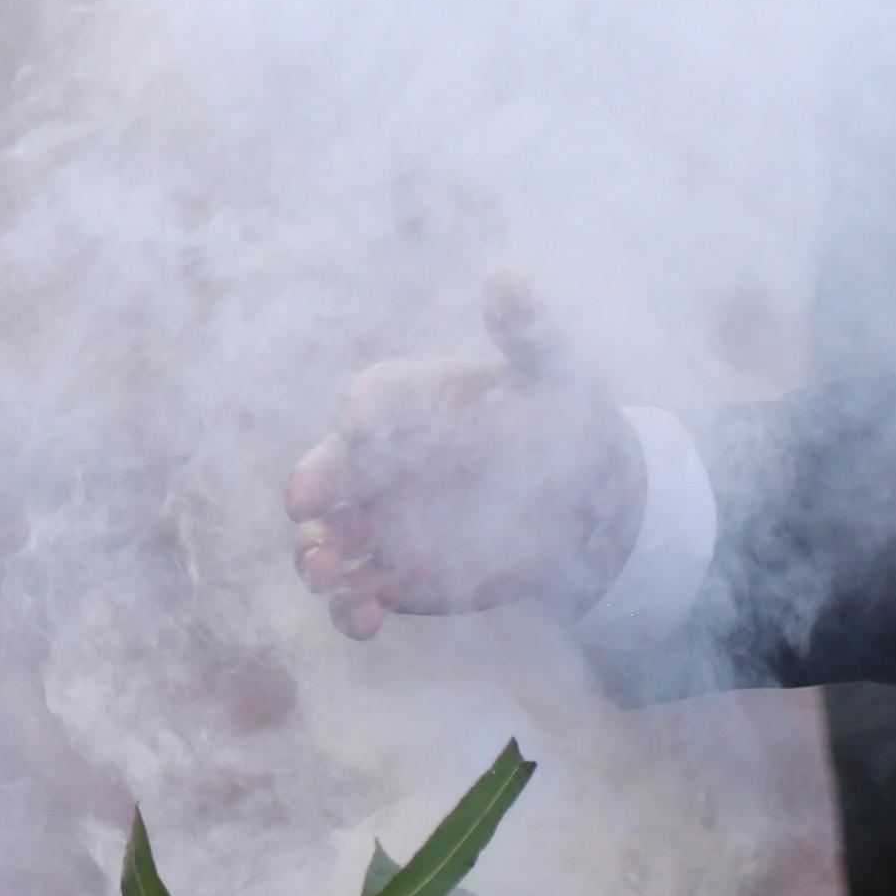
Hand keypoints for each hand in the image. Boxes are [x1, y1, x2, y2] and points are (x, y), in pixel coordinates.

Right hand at [283, 274, 645, 642]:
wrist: (587, 496)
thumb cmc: (563, 415)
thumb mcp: (553, 371)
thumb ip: (527, 332)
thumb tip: (506, 278)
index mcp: (407, 402)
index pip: (370, 404)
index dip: (363, 418)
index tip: (360, 430)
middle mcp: (380, 462)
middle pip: (325, 474)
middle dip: (311, 489)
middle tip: (308, 510)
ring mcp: (382, 522)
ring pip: (326, 540)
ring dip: (314, 556)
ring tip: (326, 573)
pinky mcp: (397, 578)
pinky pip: (357, 597)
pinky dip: (349, 611)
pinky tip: (365, 616)